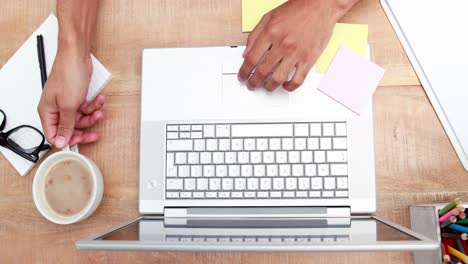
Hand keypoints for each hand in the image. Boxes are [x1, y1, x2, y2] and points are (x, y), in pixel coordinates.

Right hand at [38, 50, 104, 147]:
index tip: (79, 140)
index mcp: (47, 112)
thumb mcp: (68, 106)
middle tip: (94, 134)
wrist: (77, 57)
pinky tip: (100, 100)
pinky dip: (93, 106)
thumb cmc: (68, 75)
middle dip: (83, 129)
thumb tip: (60, 142)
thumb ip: (65, 125)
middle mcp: (55, 109)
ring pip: (80, 119)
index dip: (67, 140)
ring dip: (92, 116)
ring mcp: (66, 103)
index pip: (54, 135)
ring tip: (99, 111)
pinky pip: (85, 108)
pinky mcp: (76, 98)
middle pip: (69, 129)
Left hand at [238, 0, 355, 90]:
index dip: (244, 72)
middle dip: (254, 82)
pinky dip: (290, 87)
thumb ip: (255, 35)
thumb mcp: (268, 17)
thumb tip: (246, 53)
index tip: (243, 77)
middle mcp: (282, 44)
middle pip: (262, 71)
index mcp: (270, 33)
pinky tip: (286, 85)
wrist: (320, 6)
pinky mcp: (309, 59)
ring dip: (269, 87)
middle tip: (252, 85)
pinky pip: (298, 80)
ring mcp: (296, 53)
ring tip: (267, 87)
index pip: (251, 59)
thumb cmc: (296, 10)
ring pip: (278, 78)